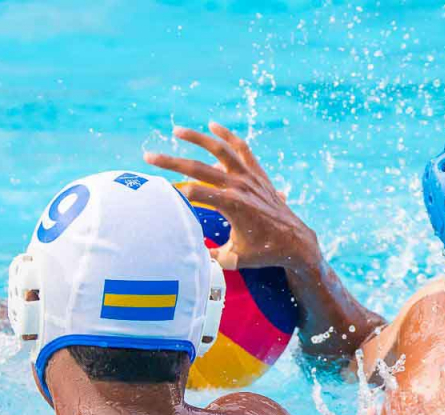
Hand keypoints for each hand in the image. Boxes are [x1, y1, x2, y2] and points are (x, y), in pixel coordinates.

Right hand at [144, 122, 322, 273]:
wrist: (296, 242)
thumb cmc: (264, 253)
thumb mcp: (234, 259)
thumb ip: (209, 255)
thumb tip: (189, 254)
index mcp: (232, 206)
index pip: (195, 193)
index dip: (175, 193)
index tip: (158, 196)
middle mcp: (239, 186)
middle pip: (199, 168)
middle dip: (171, 162)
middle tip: (148, 156)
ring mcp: (249, 177)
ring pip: (220, 150)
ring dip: (197, 138)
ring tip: (176, 131)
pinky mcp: (257, 174)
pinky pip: (241, 149)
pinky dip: (227, 136)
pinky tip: (212, 126)